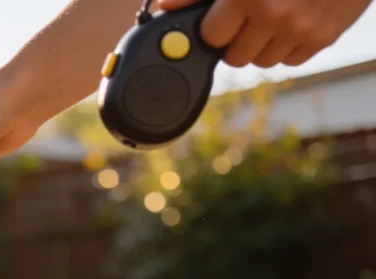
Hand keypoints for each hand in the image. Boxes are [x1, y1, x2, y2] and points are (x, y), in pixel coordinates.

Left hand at [160, 0, 371, 67]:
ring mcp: (301, 30)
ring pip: (261, 62)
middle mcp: (274, 16)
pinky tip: (292, 20)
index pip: (211, 38)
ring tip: (272, 14)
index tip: (220, 17)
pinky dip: (286, 45)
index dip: (214, 27)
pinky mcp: (323, 38)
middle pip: (234, 58)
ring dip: (260, 44)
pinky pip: (289, 60)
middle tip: (247, 15)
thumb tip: (165, 7)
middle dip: (235, 39)